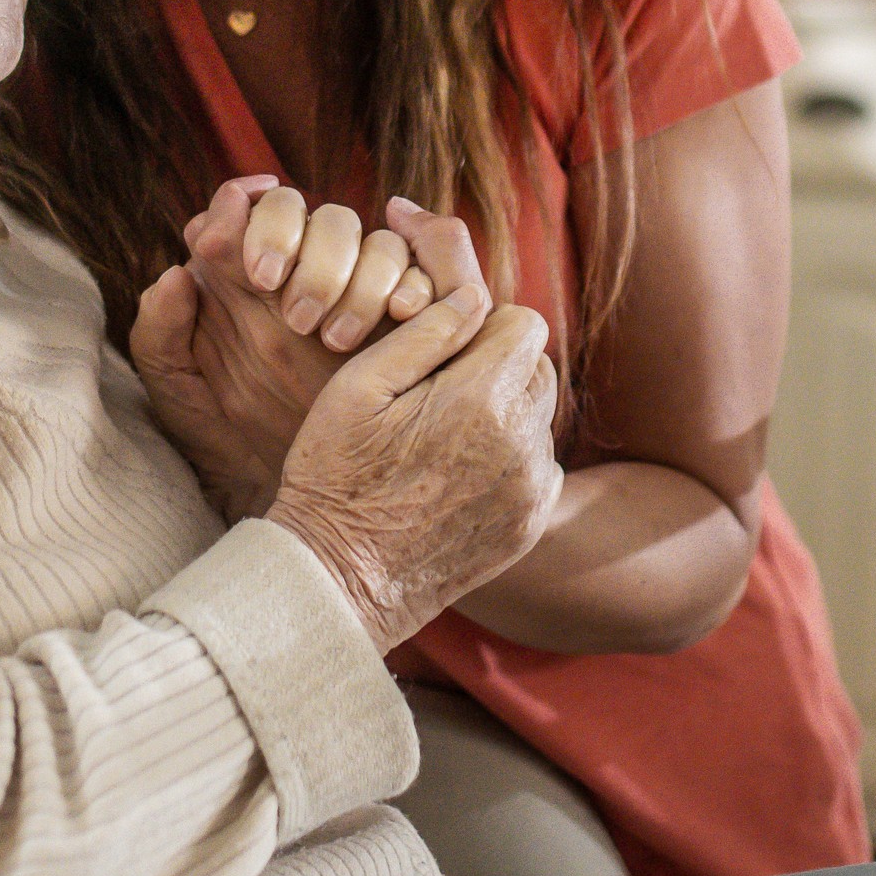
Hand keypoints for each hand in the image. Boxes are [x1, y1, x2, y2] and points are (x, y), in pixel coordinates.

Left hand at [130, 187, 479, 517]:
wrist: (285, 495)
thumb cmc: (225, 441)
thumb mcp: (178, 396)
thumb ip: (158, 334)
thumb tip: (176, 273)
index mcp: (239, 275)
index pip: (243, 208)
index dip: (249, 219)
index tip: (256, 270)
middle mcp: (298, 267)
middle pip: (310, 210)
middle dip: (308, 250)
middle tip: (296, 314)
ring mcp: (354, 286)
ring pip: (368, 235)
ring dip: (357, 276)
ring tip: (337, 338)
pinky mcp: (404, 314)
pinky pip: (419, 272)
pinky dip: (411, 285)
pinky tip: (398, 317)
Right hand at [266, 292, 562, 651]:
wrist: (339, 579)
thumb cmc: (335, 475)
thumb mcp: (358, 387)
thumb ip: (424, 333)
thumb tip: (474, 296)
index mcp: (480, 397)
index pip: (523, 323)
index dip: (485, 323)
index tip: (446, 346)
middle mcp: (521, 441)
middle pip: (539, 367)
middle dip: (498, 364)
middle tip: (439, 389)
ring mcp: (530, 488)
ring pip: (540, 416)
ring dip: (505, 411)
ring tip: (443, 434)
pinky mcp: (528, 523)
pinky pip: (539, 466)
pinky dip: (510, 459)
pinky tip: (457, 473)